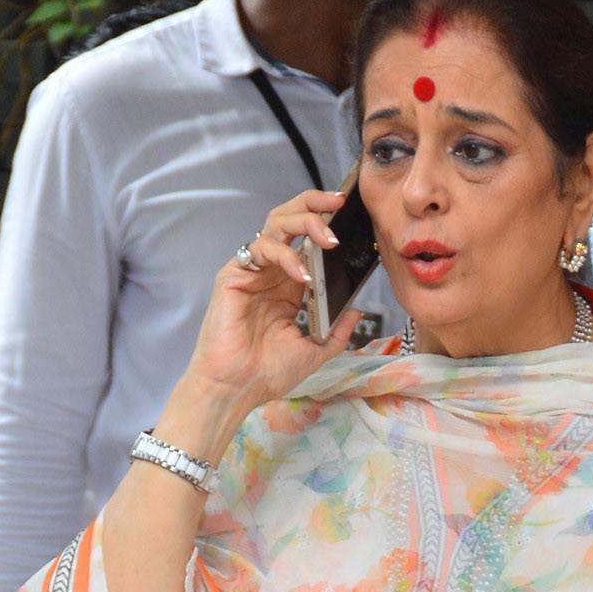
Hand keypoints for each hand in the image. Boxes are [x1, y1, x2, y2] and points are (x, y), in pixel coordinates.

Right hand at [176, 186, 364, 442]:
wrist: (236, 389)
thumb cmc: (268, 373)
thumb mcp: (314, 351)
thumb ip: (337, 331)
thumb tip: (358, 310)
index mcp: (289, 285)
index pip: (308, 240)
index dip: (327, 223)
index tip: (354, 216)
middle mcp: (271, 272)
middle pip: (290, 219)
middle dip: (315, 205)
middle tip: (340, 203)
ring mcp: (253, 271)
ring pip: (277, 224)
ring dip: (306, 223)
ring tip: (330, 239)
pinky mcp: (235, 274)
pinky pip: (262, 248)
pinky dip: (286, 256)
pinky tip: (303, 276)